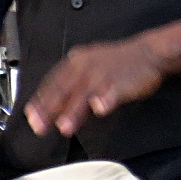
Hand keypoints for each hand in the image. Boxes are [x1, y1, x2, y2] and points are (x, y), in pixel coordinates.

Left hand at [25, 38, 162, 137]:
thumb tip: (48, 108)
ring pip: (86, 93)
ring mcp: (105, 73)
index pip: (53, 82)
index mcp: (77, 61)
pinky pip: (113, 91)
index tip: (30, 117)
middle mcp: (88, 65)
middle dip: (51, 109)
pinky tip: (100, 109)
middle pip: (65, 89)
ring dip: (74, 111)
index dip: (40, 101)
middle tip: (40, 127)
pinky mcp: (123, 80)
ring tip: (65, 127)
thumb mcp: (89, 65)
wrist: (150, 52)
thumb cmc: (117, 63)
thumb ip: (70, 84)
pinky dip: (106, 100)